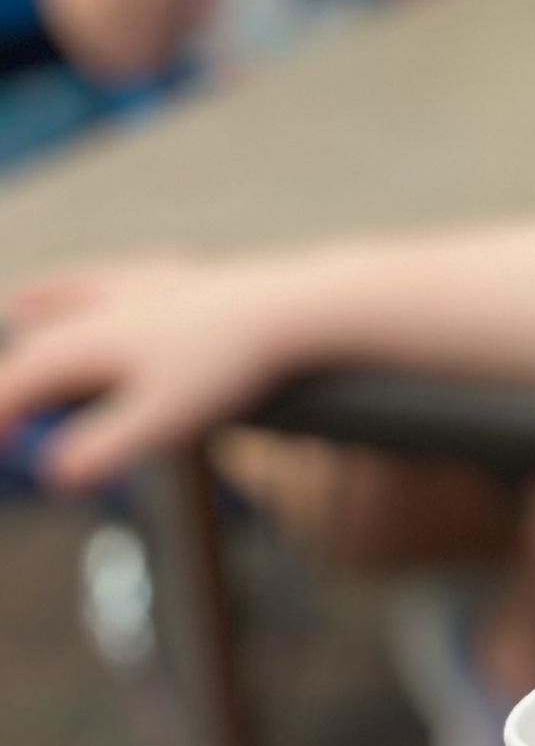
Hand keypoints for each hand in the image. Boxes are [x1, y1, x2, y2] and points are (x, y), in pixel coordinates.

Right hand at [0, 253, 309, 485]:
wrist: (293, 307)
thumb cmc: (228, 365)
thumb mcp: (163, 421)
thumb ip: (105, 448)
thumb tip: (56, 473)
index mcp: (89, 341)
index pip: (21, 380)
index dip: (2, 414)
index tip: (2, 447)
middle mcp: (106, 304)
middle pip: (40, 337)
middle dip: (15, 370)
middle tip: (7, 403)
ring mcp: (145, 282)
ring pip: (75, 288)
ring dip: (41, 301)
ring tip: (20, 305)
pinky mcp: (185, 273)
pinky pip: (124, 272)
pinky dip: (99, 279)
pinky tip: (116, 279)